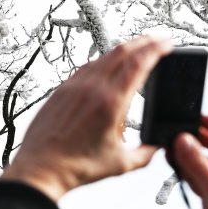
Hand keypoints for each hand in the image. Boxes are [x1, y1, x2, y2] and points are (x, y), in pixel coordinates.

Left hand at [0, 35, 171, 200]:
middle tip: (157, 39)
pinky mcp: (61, 90)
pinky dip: (103, 61)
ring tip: (136, 50)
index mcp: (110, 103)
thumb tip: (156, 146)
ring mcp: (74, 86)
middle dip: (143, 41)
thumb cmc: (75, 167)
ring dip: (123, 49)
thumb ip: (145, 154)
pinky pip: (86, 67)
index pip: (138, 64)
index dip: (155, 49)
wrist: (41, 169)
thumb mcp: (120, 164)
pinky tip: (106, 67)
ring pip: (103, 56)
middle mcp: (92, 89)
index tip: (166, 43)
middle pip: (122, 52)